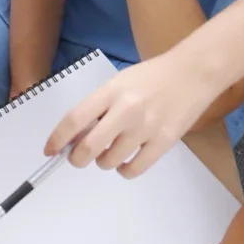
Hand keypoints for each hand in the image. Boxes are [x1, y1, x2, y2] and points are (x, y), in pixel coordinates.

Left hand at [45, 43, 222, 175]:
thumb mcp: (118, 82)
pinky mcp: (164, 142)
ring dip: (102, 162)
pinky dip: (124, 170)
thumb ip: (97, 106)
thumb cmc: (152, 77)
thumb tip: (74, 135)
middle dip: (76, 158)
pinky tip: (125, 162)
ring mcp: (146, 127)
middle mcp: (126, 110)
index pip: (74, 120)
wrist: (193, 73)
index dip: (57, 139)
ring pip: (109, 161)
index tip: (50, 150)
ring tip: (109, 151)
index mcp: (111, 91)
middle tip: (77, 158)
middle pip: (88, 147)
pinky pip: (134, 169)